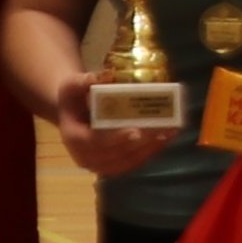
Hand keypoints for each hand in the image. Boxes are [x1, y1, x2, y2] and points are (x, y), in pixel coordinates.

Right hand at [48, 78, 179, 180]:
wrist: (73, 113)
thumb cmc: (73, 98)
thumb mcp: (73, 85)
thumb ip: (84, 81)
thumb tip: (105, 76)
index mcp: (73, 137)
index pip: (94, 142)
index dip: (115, 138)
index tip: (135, 131)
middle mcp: (84, 156)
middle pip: (115, 155)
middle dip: (140, 144)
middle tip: (160, 130)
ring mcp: (98, 165)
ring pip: (126, 162)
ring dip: (149, 149)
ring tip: (168, 133)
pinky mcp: (111, 166)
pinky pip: (132, 163)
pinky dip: (149, 152)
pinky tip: (165, 139)